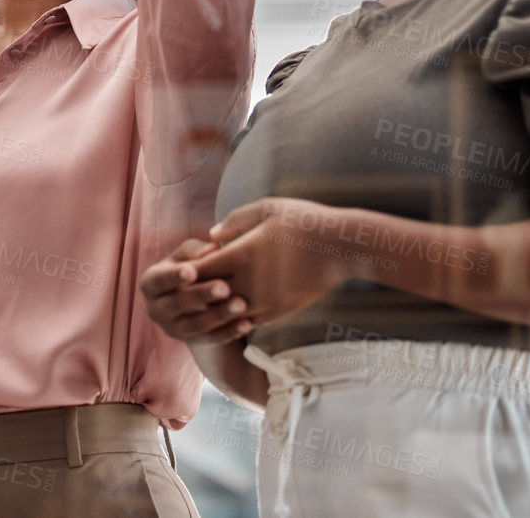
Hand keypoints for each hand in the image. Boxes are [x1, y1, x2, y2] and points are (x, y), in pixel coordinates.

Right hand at [141, 237, 252, 344]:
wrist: (191, 298)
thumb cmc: (188, 267)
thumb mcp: (186, 255)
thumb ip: (195, 250)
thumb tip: (210, 250)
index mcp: (150, 284)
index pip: (159, 280)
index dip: (174, 276)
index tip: (192, 271)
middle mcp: (156, 310)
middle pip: (177, 305)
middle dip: (202, 296)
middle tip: (225, 287)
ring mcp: (173, 329)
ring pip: (196, 325)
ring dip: (219, 315)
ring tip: (241, 304)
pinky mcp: (192, 342)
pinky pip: (212, 340)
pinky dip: (230, 332)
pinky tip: (247, 323)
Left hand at [189, 198, 353, 325]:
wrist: (340, 248)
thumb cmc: (304, 222)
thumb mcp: (268, 209)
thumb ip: (236, 220)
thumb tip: (212, 235)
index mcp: (242, 254)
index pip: (201, 269)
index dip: (191, 268)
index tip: (189, 263)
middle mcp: (250, 282)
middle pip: (209, 294)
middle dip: (199, 289)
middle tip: (192, 283)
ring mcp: (264, 301)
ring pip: (226, 312)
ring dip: (217, 305)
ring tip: (211, 296)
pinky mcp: (278, 313)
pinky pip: (247, 321)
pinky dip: (236, 315)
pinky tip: (234, 305)